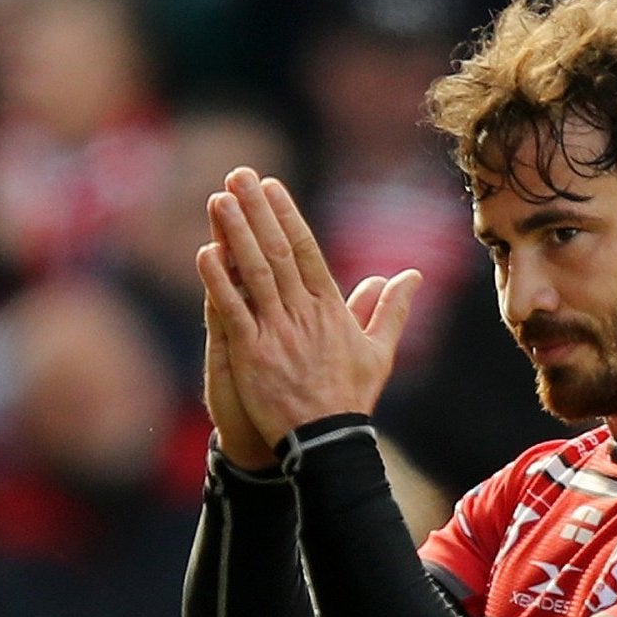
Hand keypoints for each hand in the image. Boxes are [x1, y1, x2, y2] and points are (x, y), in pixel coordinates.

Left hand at [197, 168, 419, 447]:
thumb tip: (411, 276)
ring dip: (236, 234)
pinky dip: (220, 282)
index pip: (305, 250)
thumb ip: (390, 309)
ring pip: (254, 273)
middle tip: (238, 175)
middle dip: (257, 210)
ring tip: (219, 200)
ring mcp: (276, 332)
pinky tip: (206, 253)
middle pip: (277, 251)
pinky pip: (234, 310)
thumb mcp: (378, 351)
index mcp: (330, 308)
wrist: (327, 442)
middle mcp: (303, 313)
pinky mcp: (253, 354)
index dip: (286, 215)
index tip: (270, 186)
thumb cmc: (350, 397)